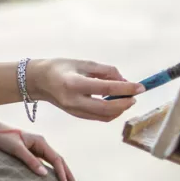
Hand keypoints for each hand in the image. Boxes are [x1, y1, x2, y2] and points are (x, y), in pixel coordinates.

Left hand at [0, 118, 76, 180]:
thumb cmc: (3, 138)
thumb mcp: (16, 149)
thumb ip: (30, 161)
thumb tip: (45, 174)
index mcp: (40, 141)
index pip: (56, 159)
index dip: (62, 173)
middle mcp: (41, 144)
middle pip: (58, 159)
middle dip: (67, 173)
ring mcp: (36, 147)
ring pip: (52, 161)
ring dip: (60, 172)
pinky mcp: (30, 151)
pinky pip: (44, 162)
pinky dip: (51, 170)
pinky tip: (52, 178)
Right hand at [28, 59, 143, 121]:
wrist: (39, 81)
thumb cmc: (60, 67)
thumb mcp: (82, 63)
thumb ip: (105, 71)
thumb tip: (124, 81)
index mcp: (74, 83)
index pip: (106, 89)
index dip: (126, 88)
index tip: (140, 87)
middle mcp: (73, 100)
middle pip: (107, 108)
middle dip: (125, 103)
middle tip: (135, 96)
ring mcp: (74, 111)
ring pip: (104, 116)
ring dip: (120, 109)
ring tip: (126, 98)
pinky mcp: (76, 115)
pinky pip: (98, 117)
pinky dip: (111, 112)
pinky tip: (115, 103)